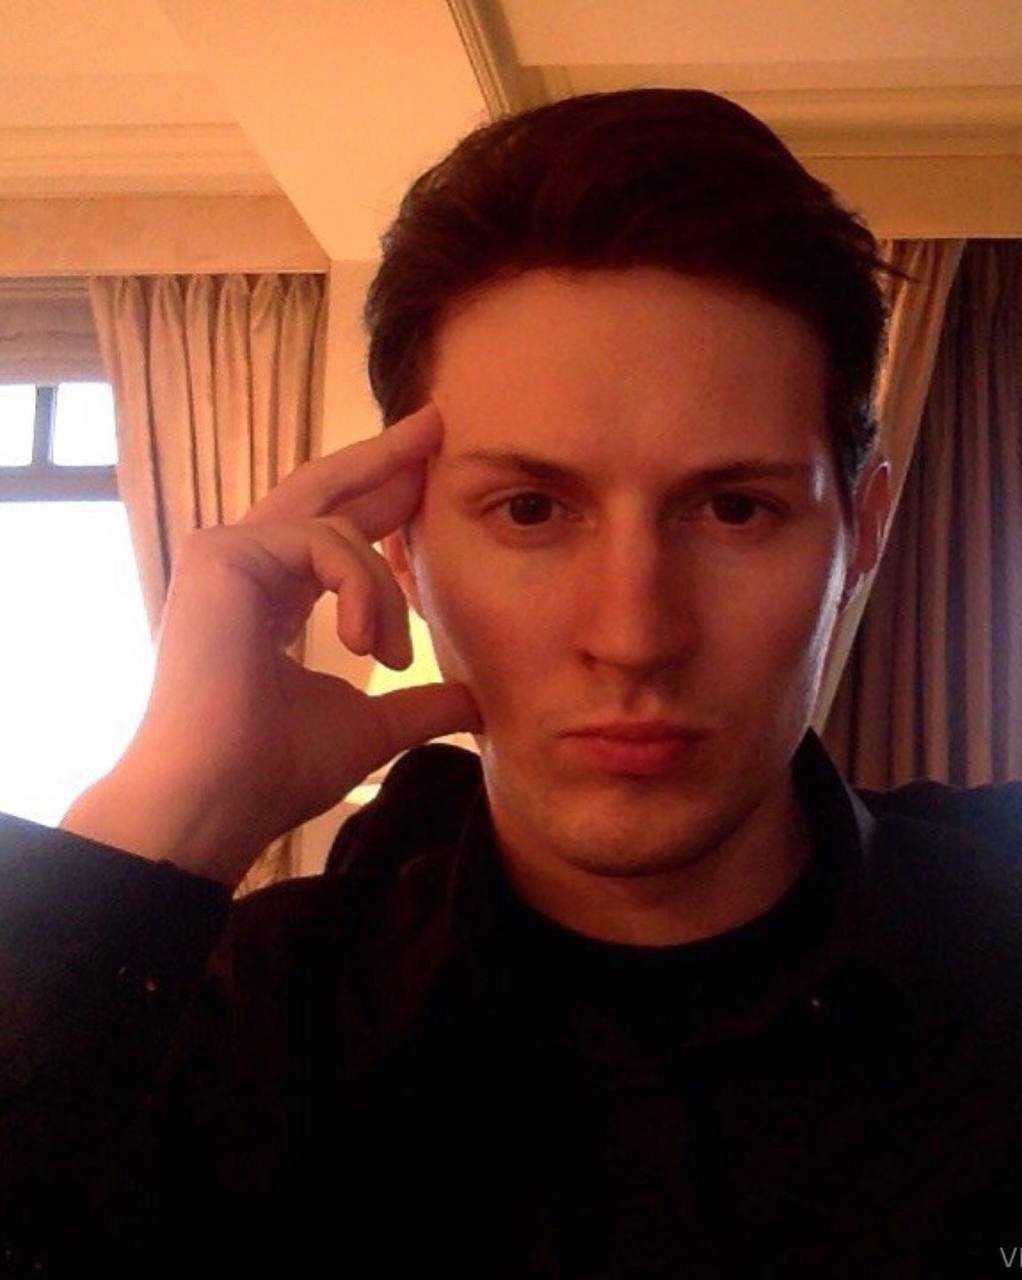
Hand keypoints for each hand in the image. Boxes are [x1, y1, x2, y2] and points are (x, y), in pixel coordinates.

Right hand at [61, 402, 480, 885]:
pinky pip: (320, 541)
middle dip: (385, 458)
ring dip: (383, 587)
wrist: (219, 798)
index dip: (386, 502)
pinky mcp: (221, 555)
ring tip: (389, 655)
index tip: (429, 478)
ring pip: (336, 524)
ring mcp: (227, 556)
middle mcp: (247, 566)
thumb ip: (420, 704)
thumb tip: (477, 703)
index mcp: (274, 597)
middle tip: (436, 422)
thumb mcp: (373, 725)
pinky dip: (358, 588)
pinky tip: (365, 645)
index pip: (337, 531)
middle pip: (325, 488)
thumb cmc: (278, 769)